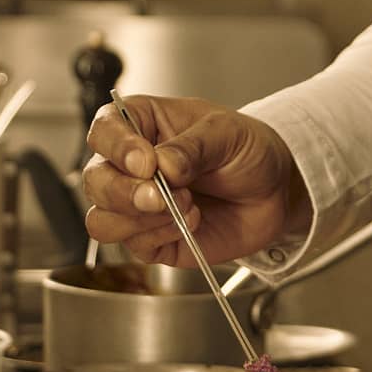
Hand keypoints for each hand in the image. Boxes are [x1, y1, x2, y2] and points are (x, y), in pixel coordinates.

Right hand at [83, 95, 306, 265]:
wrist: (275, 190)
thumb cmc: (247, 151)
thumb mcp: (228, 134)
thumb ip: (193, 147)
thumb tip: (164, 165)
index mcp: (141, 125)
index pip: (104, 131)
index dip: (117, 148)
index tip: (146, 160)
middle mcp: (129, 166)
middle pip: (96, 181)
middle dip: (125, 193)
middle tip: (162, 194)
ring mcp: (137, 205)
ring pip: (102, 220)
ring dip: (140, 219)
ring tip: (187, 206)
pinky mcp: (152, 239)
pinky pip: (134, 246)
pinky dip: (162, 236)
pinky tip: (192, 222)